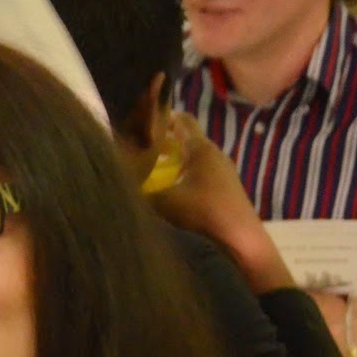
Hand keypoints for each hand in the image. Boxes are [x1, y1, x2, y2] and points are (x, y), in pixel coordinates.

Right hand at [147, 113, 295, 293]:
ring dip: (174, 159)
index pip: (181, 119)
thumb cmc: (203, 213)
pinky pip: (200, 171)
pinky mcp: (226, 187)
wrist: (241, 240)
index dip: (161, 116)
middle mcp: (214, 153)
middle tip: (138, 148)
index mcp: (200, 148)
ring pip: (194, 156)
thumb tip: (115, 181)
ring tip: (150, 169)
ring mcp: (223, 170)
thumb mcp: (163, 202)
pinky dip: (184, 172)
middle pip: (186, 138)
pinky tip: (171, 189)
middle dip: (163, 140)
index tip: (140, 123)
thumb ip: (139, 190)